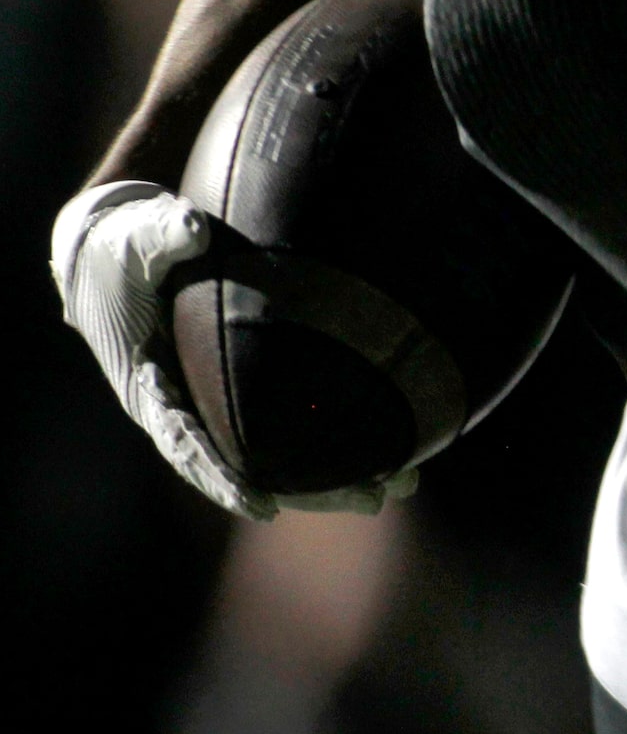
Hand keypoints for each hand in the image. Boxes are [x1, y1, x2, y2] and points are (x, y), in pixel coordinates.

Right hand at [51, 182, 416, 521]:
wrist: (123, 251)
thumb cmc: (125, 250)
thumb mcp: (133, 242)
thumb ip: (159, 236)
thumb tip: (192, 227)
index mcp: (152, 387)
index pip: (189, 444)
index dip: (223, 477)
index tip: (264, 506)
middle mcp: (189, 408)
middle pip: (252, 466)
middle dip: (310, 491)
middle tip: (371, 500)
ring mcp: (220, 404)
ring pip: (281, 455)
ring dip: (337, 478)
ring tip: (397, 486)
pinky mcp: (248, 391)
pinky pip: (293, 427)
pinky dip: (335, 444)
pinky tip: (389, 454)